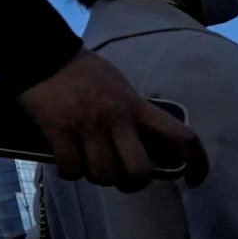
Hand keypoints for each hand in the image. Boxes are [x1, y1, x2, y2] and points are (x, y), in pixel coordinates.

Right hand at [24, 49, 196, 188]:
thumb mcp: (119, 86)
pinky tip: (67, 165)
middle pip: (139, 169)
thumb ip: (130, 110)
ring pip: (104, 173)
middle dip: (132, 183)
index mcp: (136, 105)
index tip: (193, 179)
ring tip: (89, 168)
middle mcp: (117, 118)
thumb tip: (136, 138)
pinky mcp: (59, 130)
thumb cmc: (81, 70)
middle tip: (122, 180)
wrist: (42, 56)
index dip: (195, 162)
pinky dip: (69, 173)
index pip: (180, 135)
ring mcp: (87, 125)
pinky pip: (70, 168)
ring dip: (97, 178)